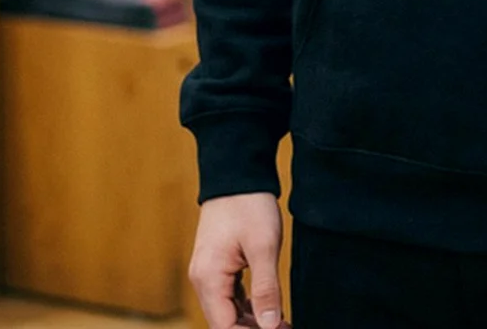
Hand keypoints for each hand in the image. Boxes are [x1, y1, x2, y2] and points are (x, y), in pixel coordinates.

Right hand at [188, 192, 287, 328]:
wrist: (237, 172)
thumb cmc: (250, 205)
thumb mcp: (264, 246)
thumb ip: (267, 289)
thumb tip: (270, 326)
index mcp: (208, 278)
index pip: (224, 327)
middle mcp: (202, 279)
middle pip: (224, 322)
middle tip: (285, 326)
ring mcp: (207, 271)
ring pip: (226, 310)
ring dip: (251, 321)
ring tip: (280, 322)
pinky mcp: (216, 264)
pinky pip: (228, 295)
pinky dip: (246, 306)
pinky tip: (267, 307)